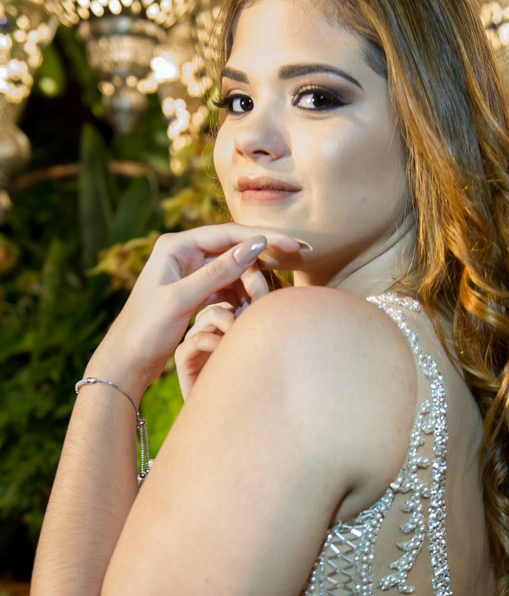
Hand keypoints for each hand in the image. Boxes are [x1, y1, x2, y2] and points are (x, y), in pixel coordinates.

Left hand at [84, 224, 304, 401]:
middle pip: (233, 248)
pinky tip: (252, 305)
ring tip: (267, 297)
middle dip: (262, 258)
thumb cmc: (146, 330)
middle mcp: (182, 253)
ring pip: (232, 268)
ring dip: (251, 281)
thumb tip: (255, 245)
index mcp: (175, 246)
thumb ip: (219, 271)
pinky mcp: (193, 292)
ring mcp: (188, 273)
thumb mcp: (183, 299)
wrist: (125, 362)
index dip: (264, 237)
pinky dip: (240, 294)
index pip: (229, 233)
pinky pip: (225, 286)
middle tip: (296, 260)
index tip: (294, 244)